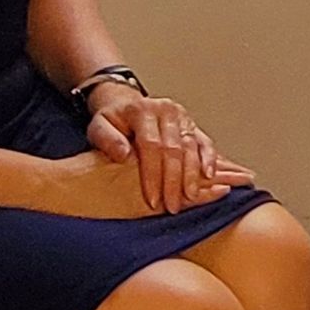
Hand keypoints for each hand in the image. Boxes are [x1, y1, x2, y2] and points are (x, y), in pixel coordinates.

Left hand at [83, 86, 241, 215]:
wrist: (125, 104)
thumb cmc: (112, 121)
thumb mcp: (99, 127)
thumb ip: (107, 140)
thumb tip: (124, 155)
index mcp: (142, 110)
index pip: (151, 145)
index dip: (152, 175)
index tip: (152, 200)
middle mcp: (165, 109)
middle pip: (174, 148)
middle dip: (174, 181)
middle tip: (172, 206)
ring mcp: (182, 116)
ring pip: (191, 146)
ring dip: (192, 175)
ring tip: (190, 197)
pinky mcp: (192, 124)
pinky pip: (205, 142)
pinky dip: (209, 160)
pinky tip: (210, 176)